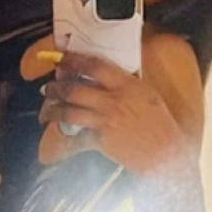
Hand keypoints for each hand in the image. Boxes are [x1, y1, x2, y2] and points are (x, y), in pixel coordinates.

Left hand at [39, 52, 189, 174]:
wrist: (166, 152)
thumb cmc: (159, 122)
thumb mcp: (146, 93)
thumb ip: (125, 83)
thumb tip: (104, 74)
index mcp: (126, 85)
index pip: (95, 66)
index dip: (74, 60)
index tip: (61, 58)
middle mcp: (113, 101)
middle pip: (75, 89)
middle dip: (56, 87)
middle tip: (48, 88)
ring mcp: (105, 121)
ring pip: (70, 112)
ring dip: (53, 111)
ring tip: (46, 112)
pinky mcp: (101, 141)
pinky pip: (77, 138)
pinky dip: (67, 139)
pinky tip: (62, 137)